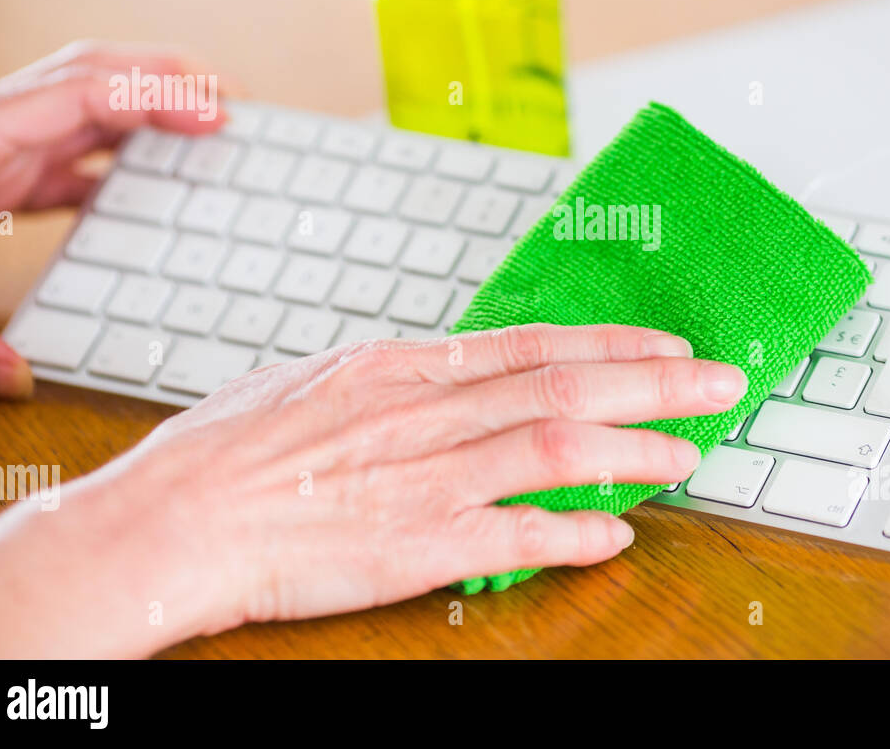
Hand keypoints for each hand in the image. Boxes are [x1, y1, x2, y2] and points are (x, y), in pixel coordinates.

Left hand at [0, 40, 224, 398]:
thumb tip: (16, 375)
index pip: (76, 94)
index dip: (153, 96)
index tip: (214, 112)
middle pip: (88, 77)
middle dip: (165, 79)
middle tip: (230, 101)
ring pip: (80, 108)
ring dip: (146, 112)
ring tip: (205, 132)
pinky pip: (60, 153)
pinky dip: (110, 158)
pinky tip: (138, 189)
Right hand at [0, 325, 746, 656]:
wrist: (167, 520)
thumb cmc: (224, 452)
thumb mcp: (314, 383)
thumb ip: (394, 379)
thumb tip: (452, 372)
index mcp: (400, 366)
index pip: (530, 345)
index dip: (609, 345)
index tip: (666, 345)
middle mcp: (423, 410)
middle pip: (562, 387)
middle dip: (653, 383)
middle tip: (721, 379)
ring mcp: (422, 476)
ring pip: (554, 448)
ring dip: (633, 451)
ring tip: (692, 454)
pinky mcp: (410, 544)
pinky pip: (510, 535)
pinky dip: (570, 533)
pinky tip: (617, 533)